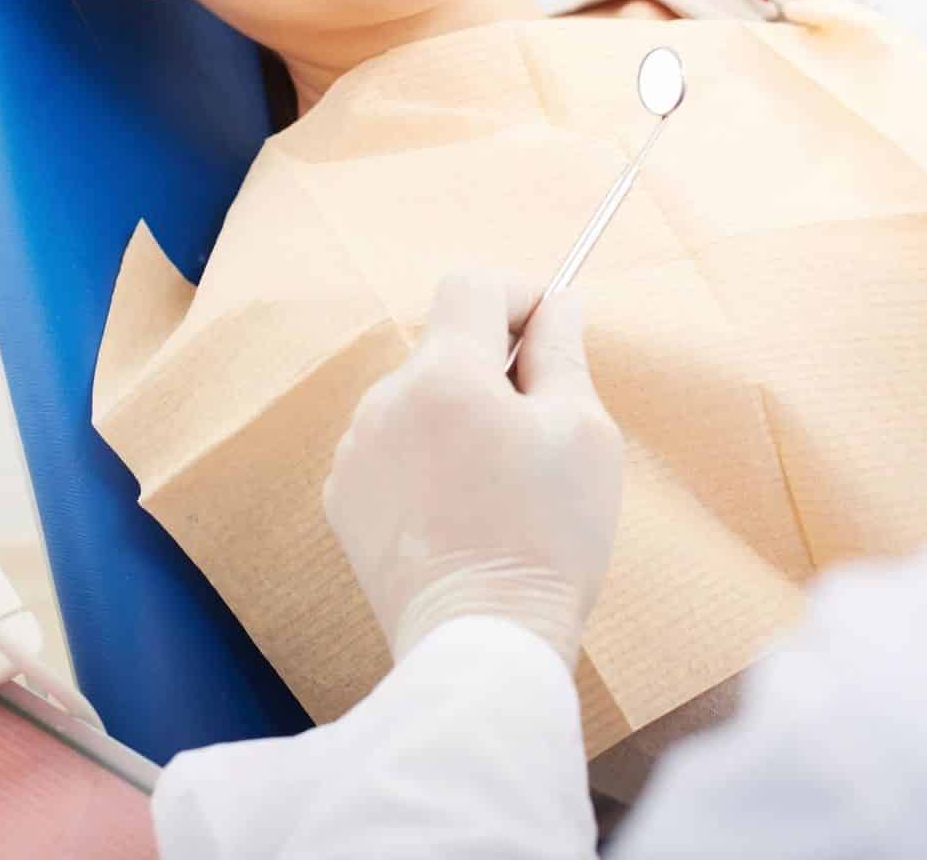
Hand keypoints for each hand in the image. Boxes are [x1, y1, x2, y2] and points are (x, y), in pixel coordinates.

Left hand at [324, 272, 624, 669]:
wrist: (482, 641)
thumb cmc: (547, 538)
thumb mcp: (583, 431)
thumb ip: (563, 351)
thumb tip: (556, 304)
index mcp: (445, 375)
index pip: (472, 285)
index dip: (518, 296)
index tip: (550, 332)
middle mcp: (386, 401)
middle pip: (446, 346)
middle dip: (493, 369)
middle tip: (538, 430)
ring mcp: (356, 451)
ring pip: (419, 398)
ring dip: (457, 415)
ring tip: (498, 483)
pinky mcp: (343, 497)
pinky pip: (392, 448)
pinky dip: (425, 460)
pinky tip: (459, 511)